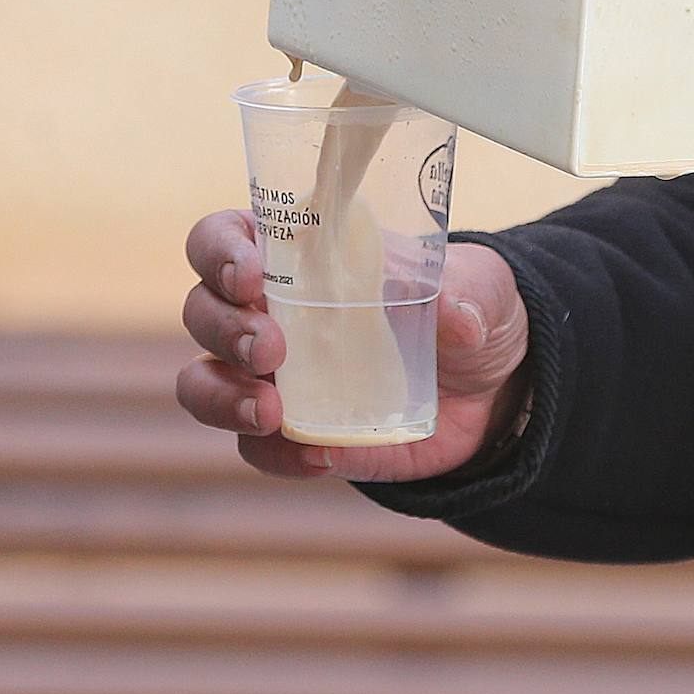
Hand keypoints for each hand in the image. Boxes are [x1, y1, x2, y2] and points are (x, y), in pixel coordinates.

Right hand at [175, 210, 529, 482]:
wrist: (492, 383)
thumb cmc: (466, 305)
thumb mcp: (480, 285)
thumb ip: (466, 293)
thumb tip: (454, 319)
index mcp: (298, 251)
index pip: (223, 237)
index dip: (221, 251)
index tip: (251, 275)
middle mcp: (268, 309)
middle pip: (202, 310)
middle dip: (225, 329)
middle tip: (272, 350)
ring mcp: (273, 376)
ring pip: (202, 382)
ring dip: (222, 398)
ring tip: (269, 412)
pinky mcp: (294, 433)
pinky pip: (257, 449)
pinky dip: (278, 455)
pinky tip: (321, 456)